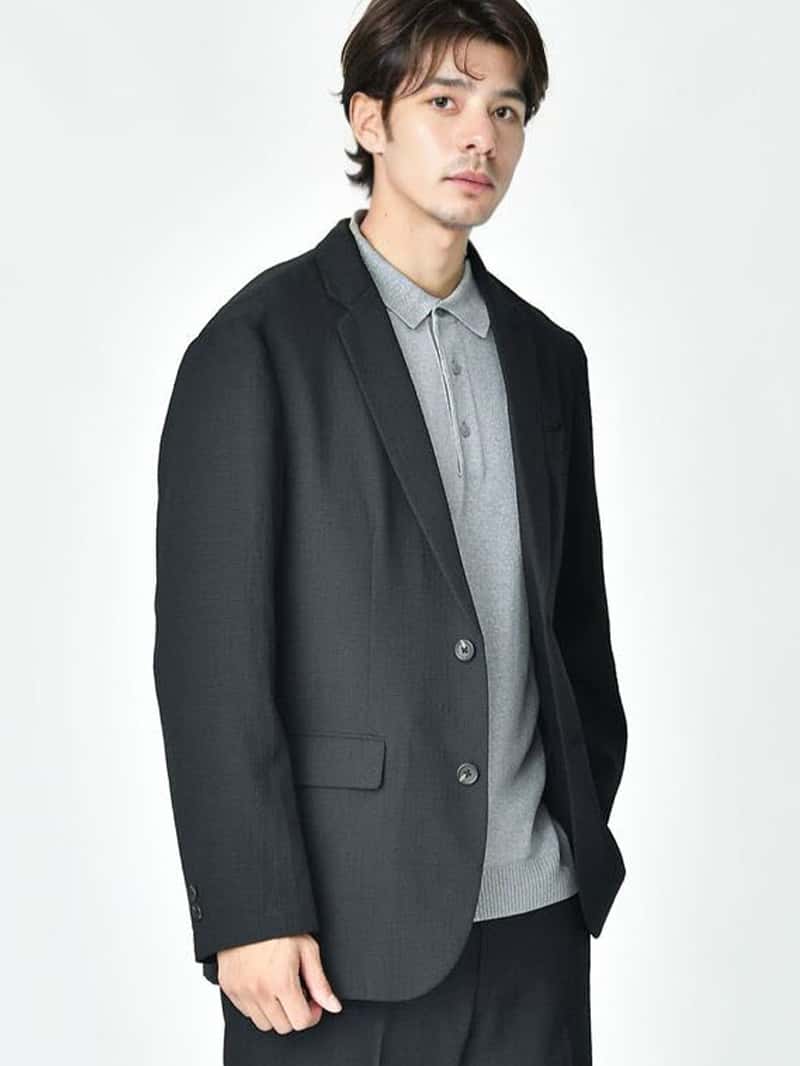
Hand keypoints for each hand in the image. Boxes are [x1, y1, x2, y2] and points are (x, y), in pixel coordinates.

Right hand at [218, 933, 342, 1033]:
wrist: (249, 910)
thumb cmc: (279, 926)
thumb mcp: (307, 948)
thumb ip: (320, 982)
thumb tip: (333, 1006)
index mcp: (281, 982)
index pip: (300, 1022)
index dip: (312, 1014)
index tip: (312, 1001)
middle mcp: (259, 991)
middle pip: (283, 1027)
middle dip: (294, 1013)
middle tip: (297, 992)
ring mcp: (241, 991)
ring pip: (263, 1023)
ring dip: (275, 1012)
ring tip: (280, 988)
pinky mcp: (229, 988)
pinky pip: (245, 1012)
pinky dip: (256, 1005)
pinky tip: (264, 985)